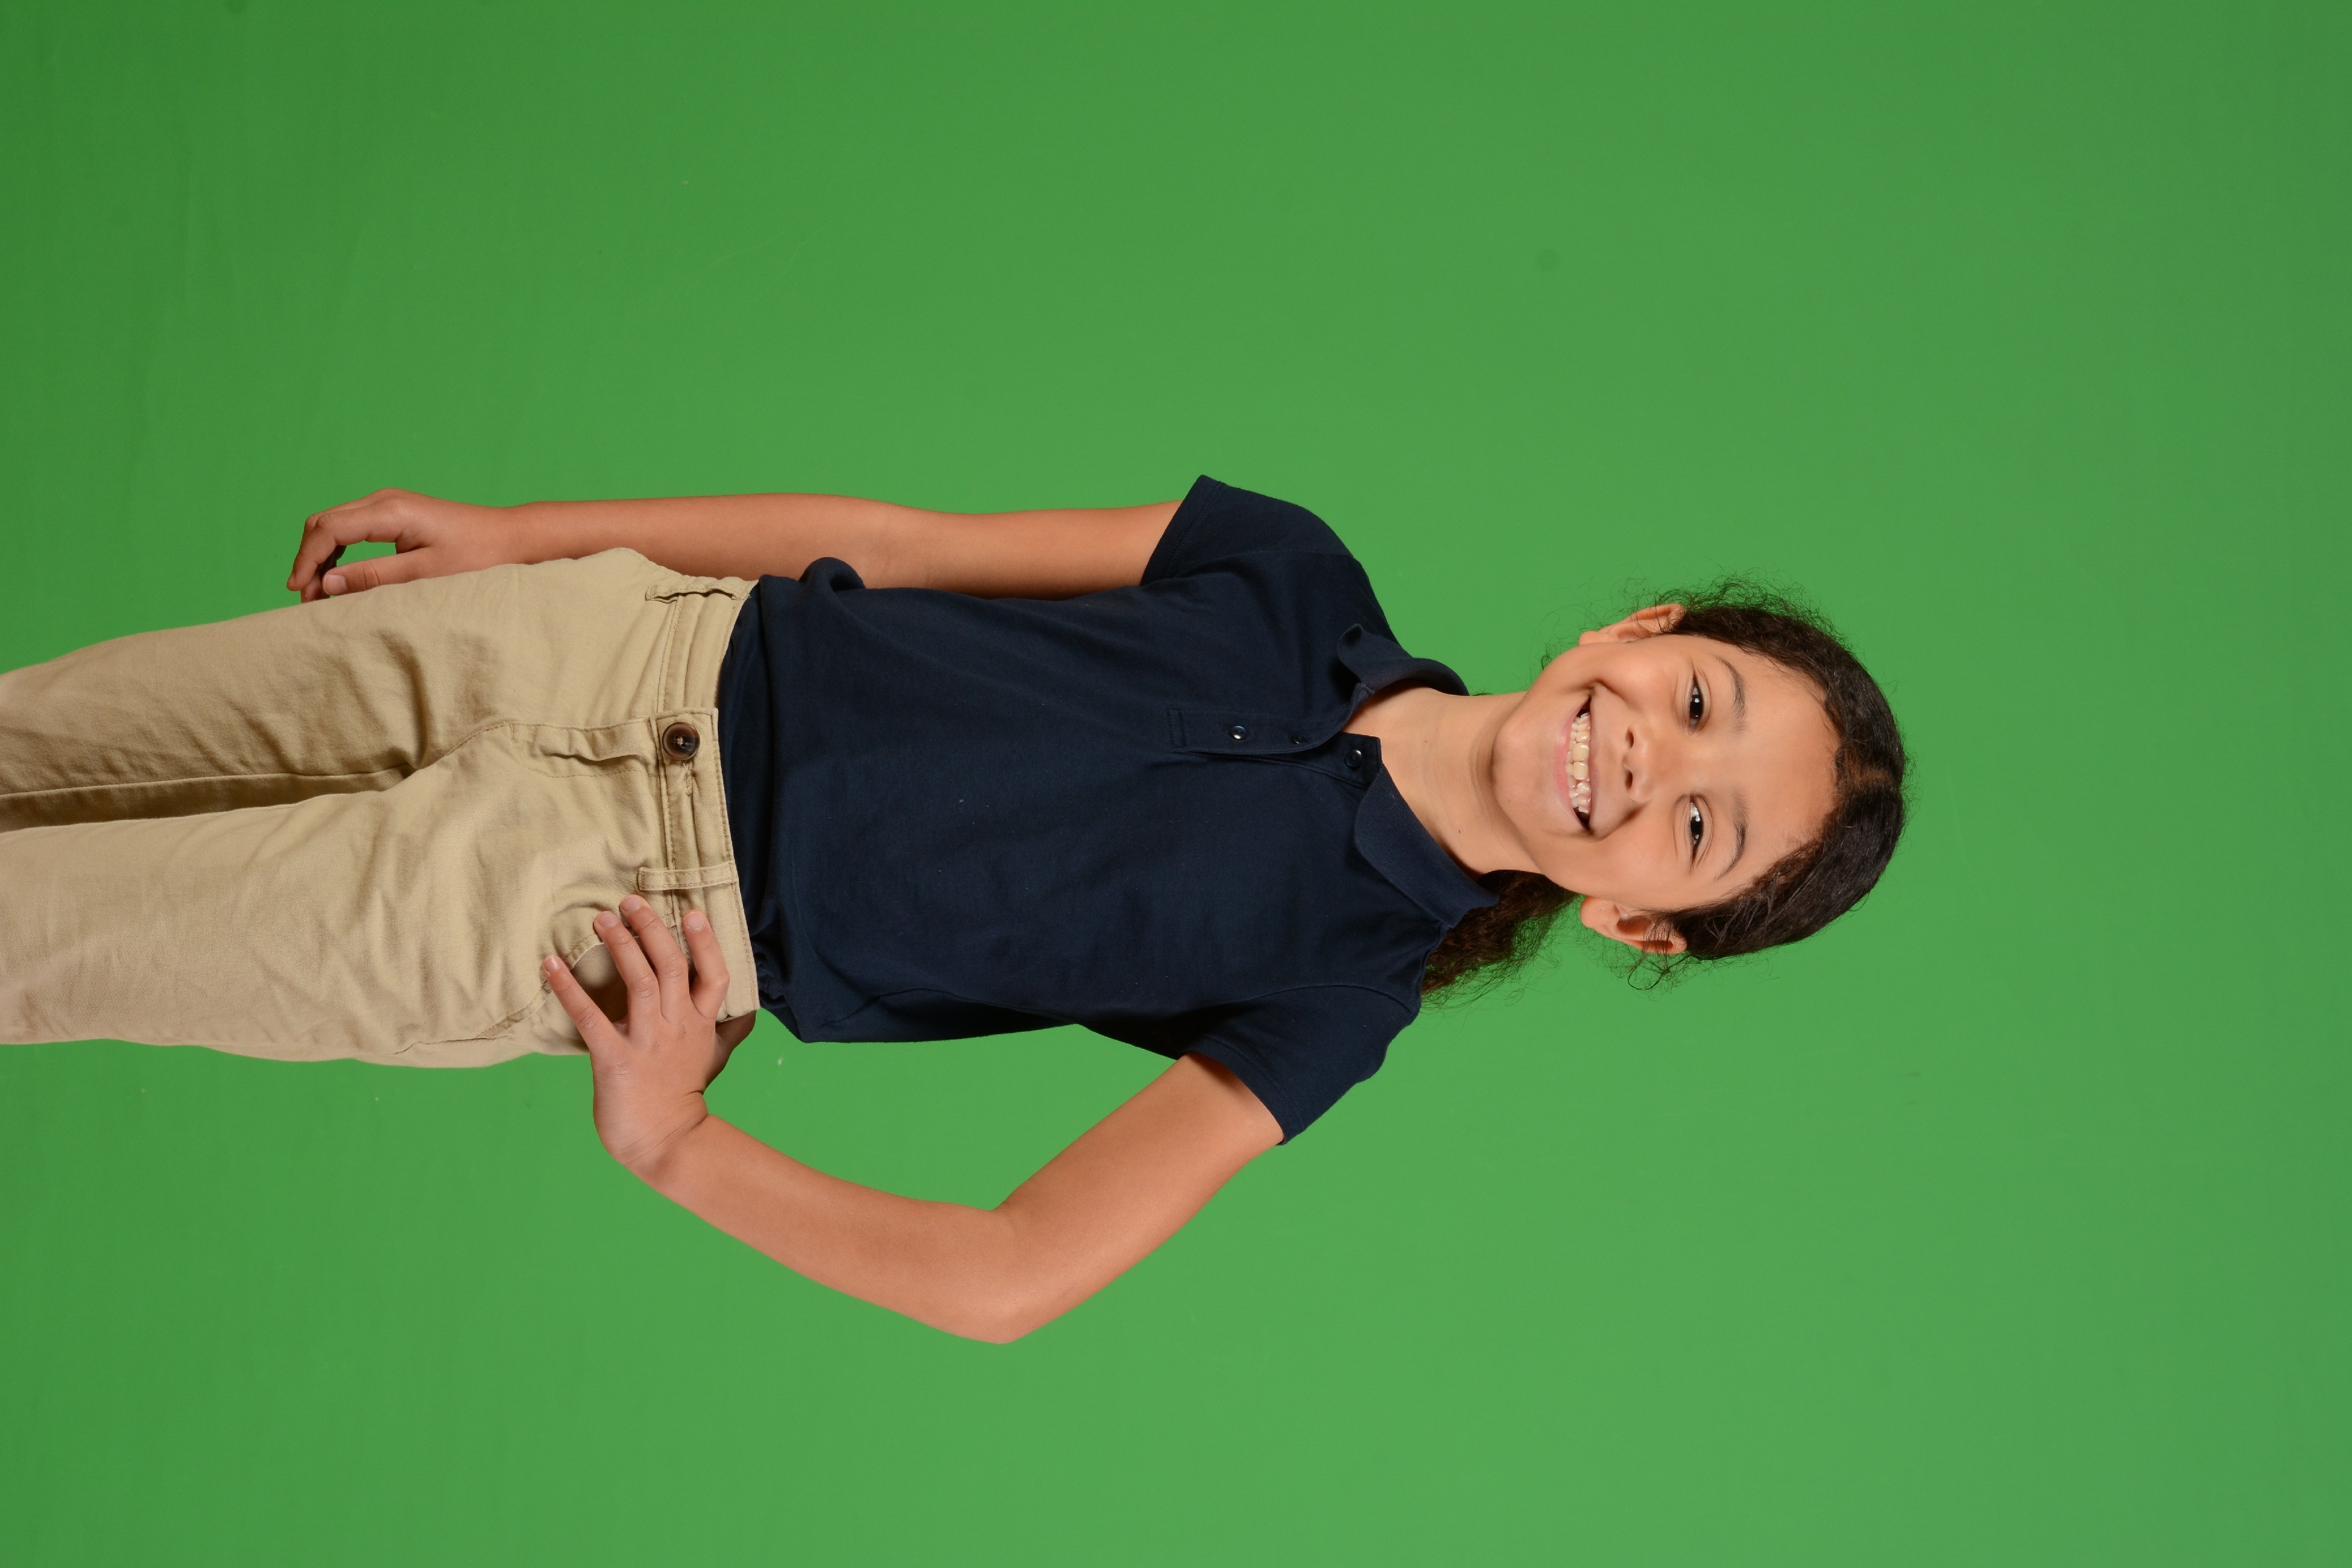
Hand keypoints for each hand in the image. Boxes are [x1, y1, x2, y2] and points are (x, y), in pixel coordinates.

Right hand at [287, 488, 535, 601]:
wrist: (510, 537)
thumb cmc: (477, 556)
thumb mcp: (425, 574)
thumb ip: (374, 577)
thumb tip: (326, 583)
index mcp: (390, 510)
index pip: (328, 529)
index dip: (307, 560)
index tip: (298, 591)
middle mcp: (384, 499)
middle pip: (324, 522)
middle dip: (309, 559)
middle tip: (305, 598)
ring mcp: (388, 503)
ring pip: (334, 523)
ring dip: (321, 555)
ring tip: (318, 593)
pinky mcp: (395, 512)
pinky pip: (352, 527)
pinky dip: (338, 550)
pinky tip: (338, 577)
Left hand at [544, 896, 752, 1173]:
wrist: (667, 1143)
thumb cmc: (684, 1100)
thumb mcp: (715, 1061)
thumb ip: (727, 1032)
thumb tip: (747, 1014)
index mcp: (701, 1024)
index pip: (713, 974)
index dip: (705, 942)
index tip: (691, 912)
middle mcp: (677, 1025)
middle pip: (671, 965)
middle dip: (652, 929)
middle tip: (629, 901)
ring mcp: (648, 1041)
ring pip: (638, 980)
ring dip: (620, 945)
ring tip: (600, 919)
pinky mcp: (615, 1059)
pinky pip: (590, 1016)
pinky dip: (568, 988)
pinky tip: (550, 965)